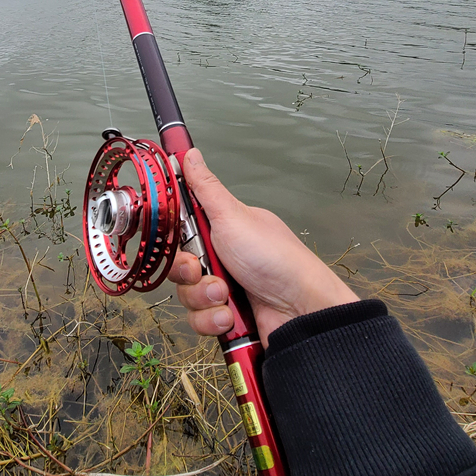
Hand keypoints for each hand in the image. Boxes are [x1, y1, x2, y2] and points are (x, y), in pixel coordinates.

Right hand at [167, 148, 357, 346]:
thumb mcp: (233, 216)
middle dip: (189, 273)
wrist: (300, 310)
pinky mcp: (226, 315)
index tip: (180, 241)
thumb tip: (190, 155)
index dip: (176, 239)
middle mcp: (223, 257)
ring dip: (204, 298)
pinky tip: (231, 315)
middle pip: (179, 266)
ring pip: (186, 295)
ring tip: (227, 296)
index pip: (182, 230)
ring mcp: (224, 287)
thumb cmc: (276, 259)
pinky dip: (212, 319)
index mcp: (224, 229)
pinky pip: (199, 320)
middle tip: (205, 269)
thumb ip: (205, 188)